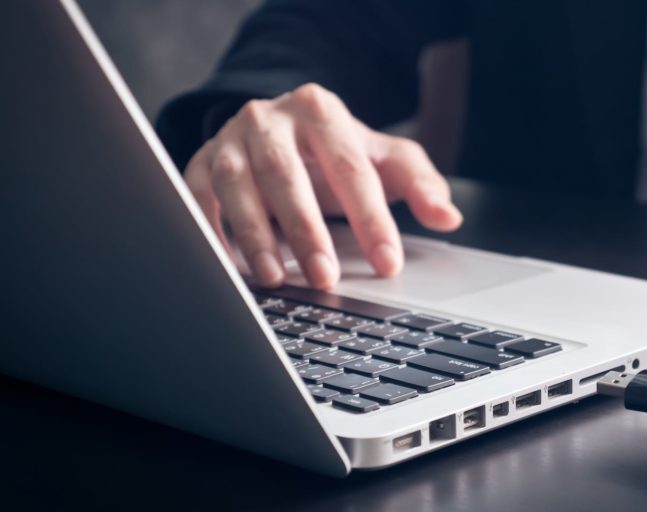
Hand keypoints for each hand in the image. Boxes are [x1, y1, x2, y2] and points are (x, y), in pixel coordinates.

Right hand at [183, 83, 462, 288]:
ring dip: (253, 234)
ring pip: (236, 183)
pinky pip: (198, 197)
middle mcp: (270, 118)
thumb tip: (448, 216)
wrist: (281, 132)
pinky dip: (211, 232)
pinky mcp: (201, 162)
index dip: (371, 218)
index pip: (351, 167)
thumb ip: (420, 184)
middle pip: (286, 173)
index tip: (387, 262)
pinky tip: (232, 267)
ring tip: (275, 278)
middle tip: (325, 278)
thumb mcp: (384, 160)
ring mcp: (230, 139)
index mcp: (321, 110)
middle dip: (306, 229)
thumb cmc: (337, 153)